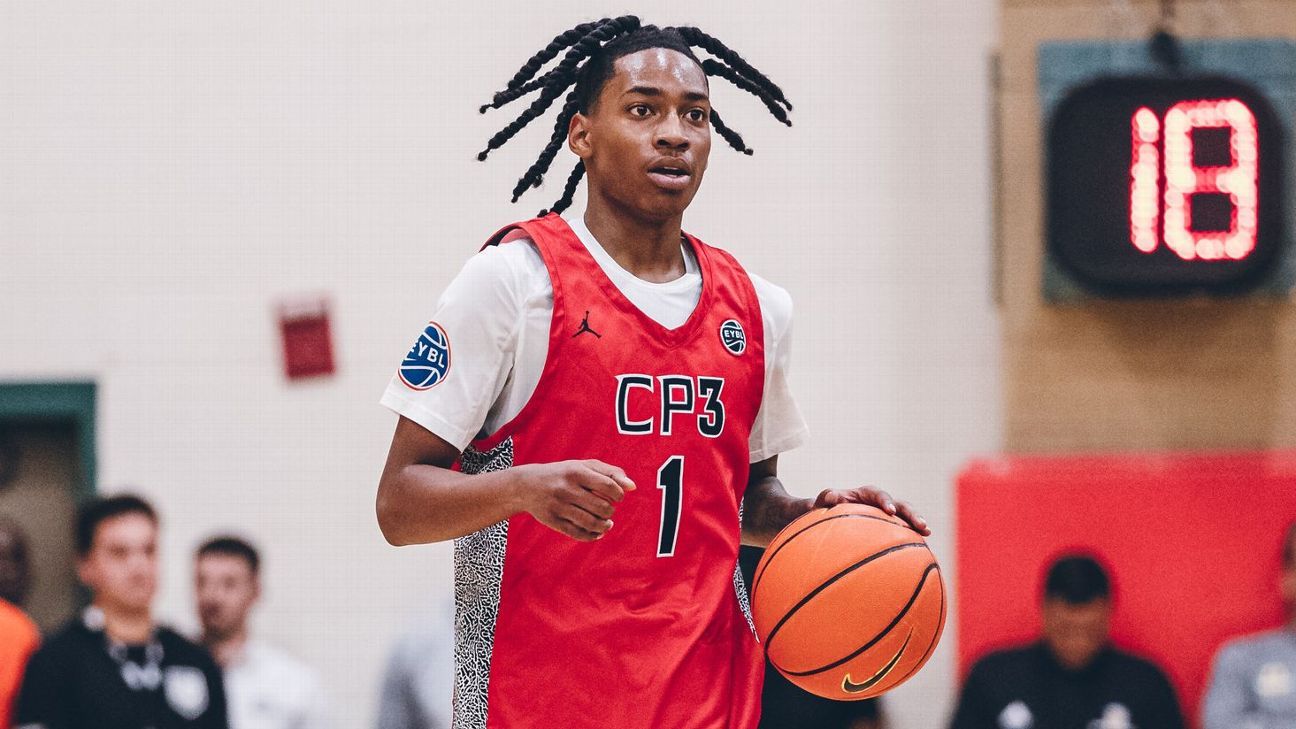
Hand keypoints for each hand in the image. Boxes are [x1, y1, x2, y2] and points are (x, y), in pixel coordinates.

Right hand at [514, 460, 636, 541]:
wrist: (527, 485)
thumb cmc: (563, 474)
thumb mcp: (584, 466)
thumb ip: (610, 473)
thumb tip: (633, 487)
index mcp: (576, 471)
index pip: (608, 486)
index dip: (619, 494)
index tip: (617, 497)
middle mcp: (566, 488)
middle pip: (602, 507)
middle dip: (610, 511)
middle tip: (608, 509)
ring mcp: (558, 506)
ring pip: (591, 523)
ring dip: (605, 526)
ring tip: (606, 523)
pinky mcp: (552, 521)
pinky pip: (578, 533)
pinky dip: (592, 535)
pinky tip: (597, 532)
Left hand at [813, 487, 929, 535]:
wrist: (828, 516)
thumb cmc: (824, 508)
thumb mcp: (822, 501)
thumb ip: (826, 498)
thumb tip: (831, 497)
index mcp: (865, 494)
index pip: (877, 494)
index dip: (885, 500)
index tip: (889, 511)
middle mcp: (880, 503)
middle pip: (900, 505)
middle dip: (912, 514)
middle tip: (921, 525)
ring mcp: (888, 517)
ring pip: (906, 518)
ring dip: (917, 524)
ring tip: (928, 533)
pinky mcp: (890, 529)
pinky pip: (903, 533)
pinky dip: (911, 539)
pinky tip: (920, 553)